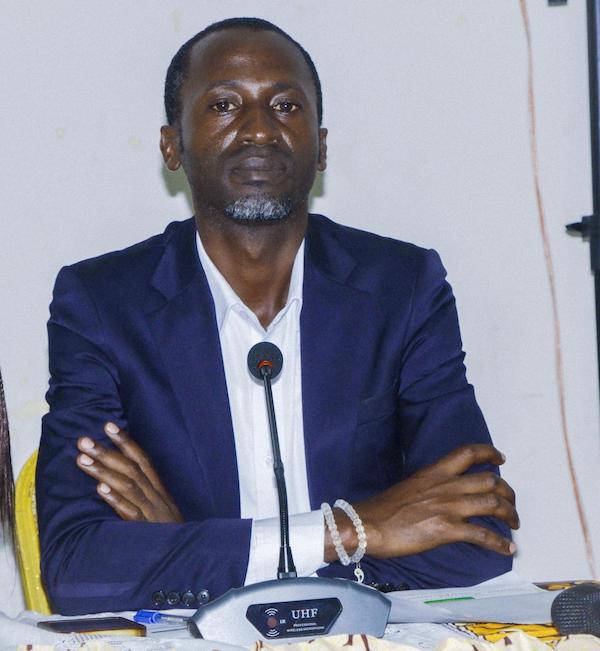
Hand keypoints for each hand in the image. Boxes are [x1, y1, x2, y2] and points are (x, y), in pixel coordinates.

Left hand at [76, 422, 183, 522]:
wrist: (189, 556)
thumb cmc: (169, 532)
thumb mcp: (160, 508)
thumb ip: (145, 491)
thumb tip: (121, 475)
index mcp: (158, 488)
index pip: (141, 458)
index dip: (125, 441)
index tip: (108, 425)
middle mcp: (155, 495)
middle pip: (130, 468)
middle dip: (106, 451)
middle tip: (83, 440)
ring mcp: (151, 511)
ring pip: (127, 485)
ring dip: (104, 471)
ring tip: (82, 459)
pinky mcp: (146, 528)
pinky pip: (129, 512)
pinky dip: (116, 500)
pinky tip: (100, 490)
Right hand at [326, 444, 517, 561]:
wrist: (368, 523)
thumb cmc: (385, 507)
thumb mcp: (412, 485)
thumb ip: (432, 486)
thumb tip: (444, 494)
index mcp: (435, 471)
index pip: (468, 453)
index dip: (489, 453)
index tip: (501, 459)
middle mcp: (446, 485)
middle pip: (490, 480)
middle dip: (508, 492)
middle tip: (511, 502)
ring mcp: (448, 507)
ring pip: (492, 504)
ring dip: (510, 514)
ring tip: (515, 523)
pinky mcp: (446, 529)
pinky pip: (482, 535)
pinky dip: (500, 543)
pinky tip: (508, 549)